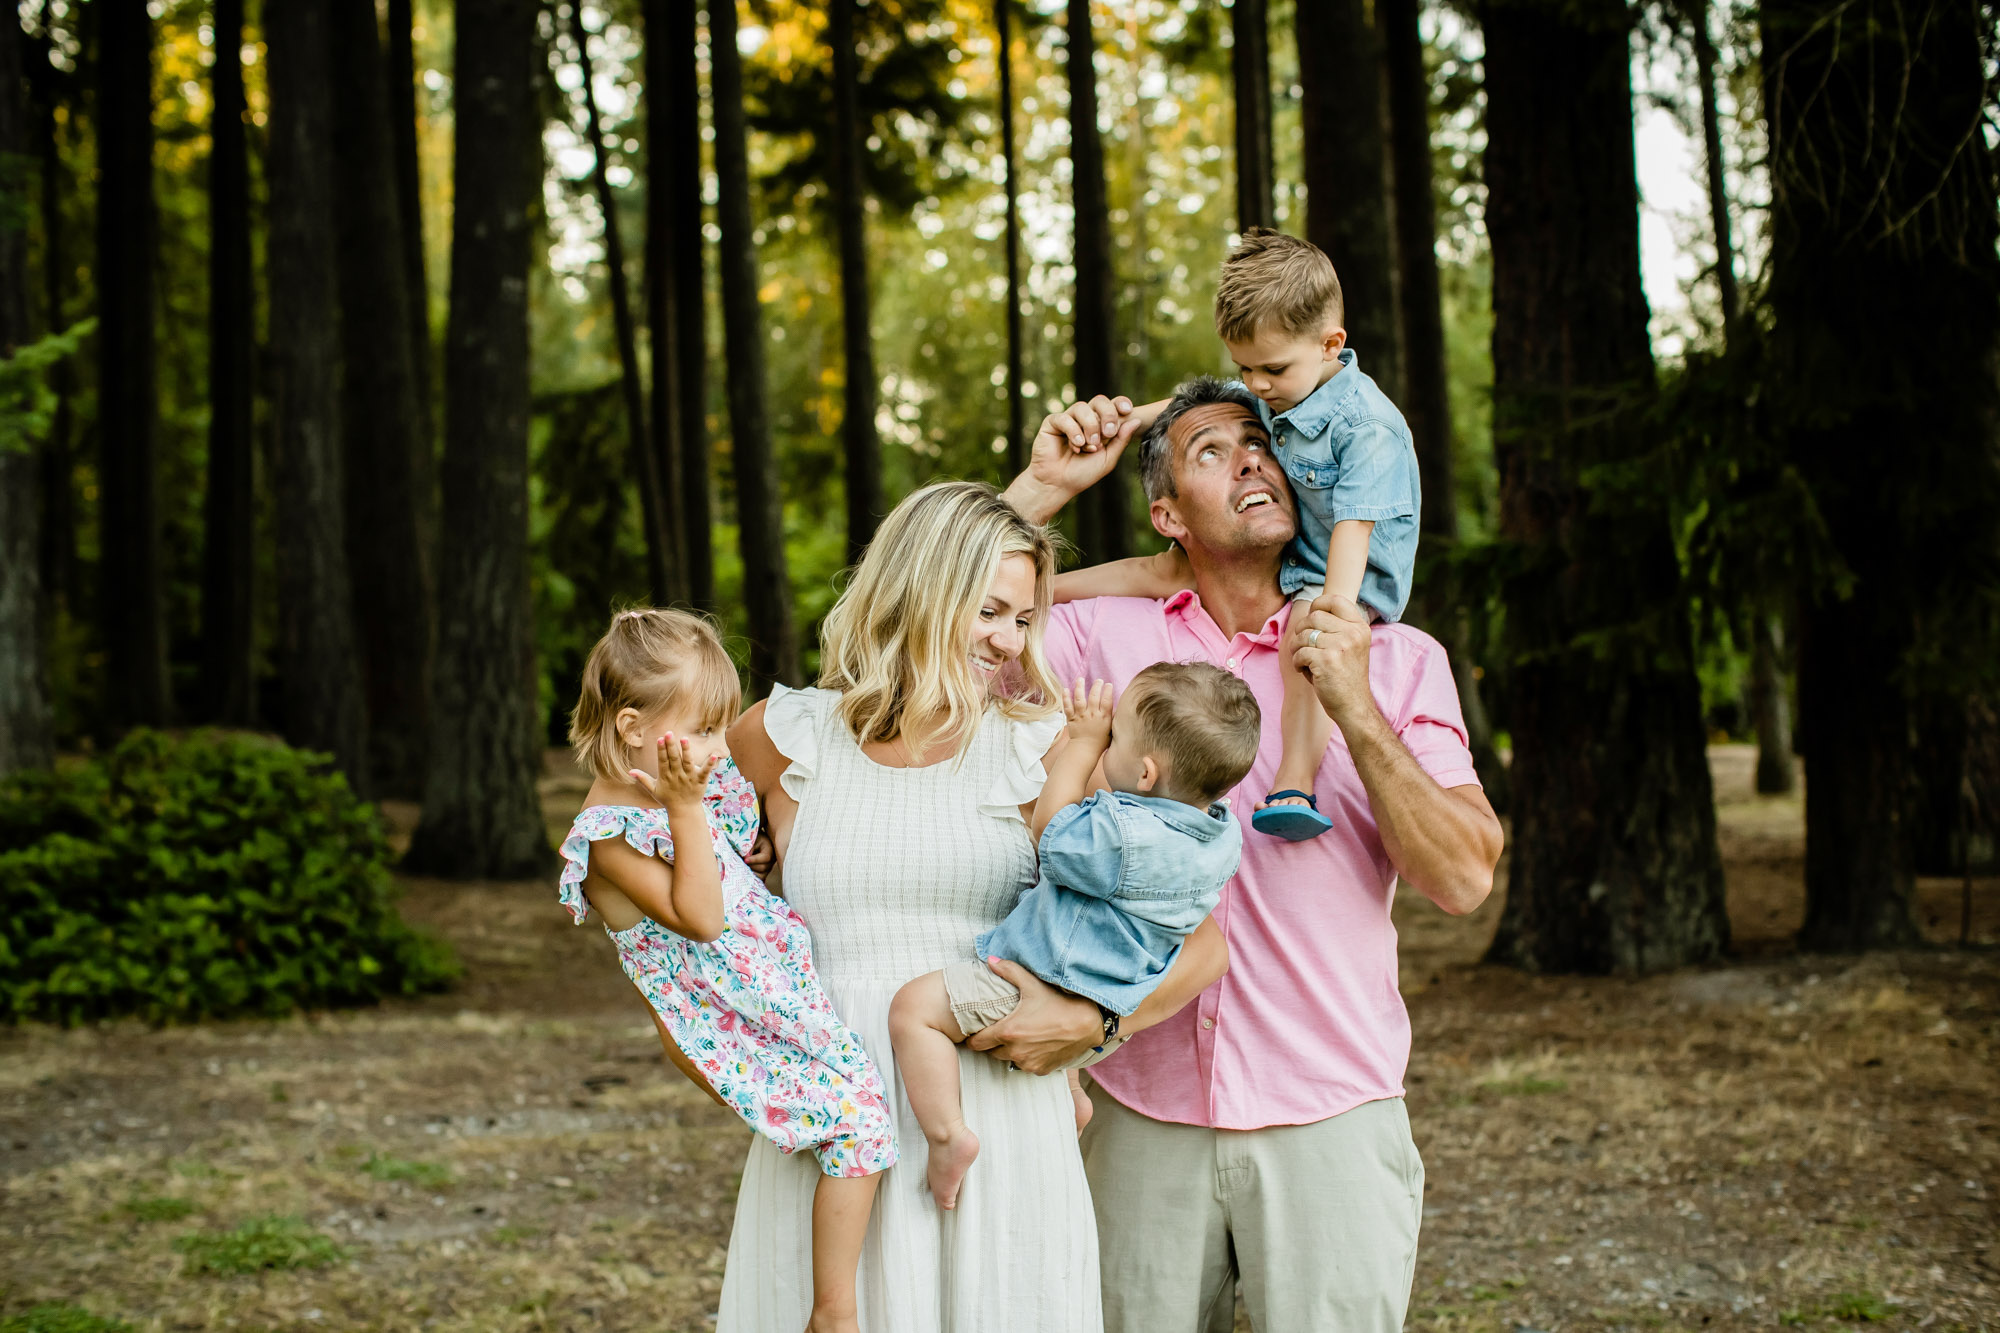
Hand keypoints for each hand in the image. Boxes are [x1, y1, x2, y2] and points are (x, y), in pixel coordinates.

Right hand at [629, 733, 718, 808]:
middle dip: (671, 746)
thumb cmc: (667, 798)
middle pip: (674, 759)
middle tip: (669, 734)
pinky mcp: (700, 781)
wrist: (684, 811)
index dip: (661, 750)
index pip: (662, 761)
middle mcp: (677, 775)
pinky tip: (714, 755)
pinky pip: (705, 772)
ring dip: (686, 751)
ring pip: (688, 763)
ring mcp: (689, 778)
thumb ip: (643, 779)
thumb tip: (630, 771)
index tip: (659, 739)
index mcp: (666, 776)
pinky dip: (710, 764)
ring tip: (685, 739)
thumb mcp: (654, 790)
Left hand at [742, 826, 776, 876]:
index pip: (765, 857)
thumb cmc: (754, 839)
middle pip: (763, 868)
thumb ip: (749, 847)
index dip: (755, 860)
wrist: (758, 840)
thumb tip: (745, 858)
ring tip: (742, 868)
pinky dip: (752, 878)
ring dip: (751, 873)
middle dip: (751, 866)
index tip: (745, 860)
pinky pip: (759, 879)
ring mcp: (768, 868)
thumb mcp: (752, 839)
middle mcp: (771, 861)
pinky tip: (745, 874)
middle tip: (741, 863)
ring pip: (761, 875)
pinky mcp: (763, 873)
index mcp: (770, 850)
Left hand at [963, 958, 1101, 1074]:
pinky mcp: (1040, 1070)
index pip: (976, 1043)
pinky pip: (1026, 1065)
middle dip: (992, 1042)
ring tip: (1019, 1036)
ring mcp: (1028, 1063)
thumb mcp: (1032, 984)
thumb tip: (990, 959)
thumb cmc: (1059, 1003)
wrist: (1087, 1024)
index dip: (973, 1038)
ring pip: (1008, 1060)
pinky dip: (1027, 1057)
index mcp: (1007, 1032)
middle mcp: (1015, 1052)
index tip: (975, 1032)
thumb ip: (1008, 971)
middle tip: (1000, 1029)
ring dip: (1009, 1050)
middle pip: (991, 1052)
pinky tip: (1035, 1044)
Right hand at [1018, 397, 1137, 510]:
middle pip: (1099, 401)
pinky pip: (1064, 418)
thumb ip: (1121, 440)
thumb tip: (1136, 420)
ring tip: (1090, 445)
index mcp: (1100, 425)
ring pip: (1082, 407)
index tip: (1127, 410)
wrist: (1058, 484)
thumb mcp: (1108, 458)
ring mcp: (1068, 419)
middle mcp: (1085, 419)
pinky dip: (1073, 431)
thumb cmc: (1083, 474)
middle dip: (1107, 414)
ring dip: (1089, 426)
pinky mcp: (1052, 423)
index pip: (1112, 405)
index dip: (1120, 403)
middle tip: (1109, 432)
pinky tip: (1077, 445)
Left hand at [1061, 678, 1114, 746]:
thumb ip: (1114, 719)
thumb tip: (1119, 708)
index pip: (1106, 701)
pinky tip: (1066, 689)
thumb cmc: (1100, 741)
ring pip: (1079, 699)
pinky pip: (1068, 707)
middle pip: (1094, 697)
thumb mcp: (1112, 730)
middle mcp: (1092, 715)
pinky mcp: (1071, 719)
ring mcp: (1081, 716)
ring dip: (1080, 688)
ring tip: (1080, 679)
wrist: (1085, 750)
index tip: (1109, 684)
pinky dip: (1066, 698)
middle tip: (1098, 680)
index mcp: (1103, 718)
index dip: (1108, 691)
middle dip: (1096, 686)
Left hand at [1291, 595, 1376, 728]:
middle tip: (1304, 648)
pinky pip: (1299, 653)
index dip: (1317, 605)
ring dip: (1297, 649)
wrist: (1354, 707)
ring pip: (1303, 635)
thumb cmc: (1346, 677)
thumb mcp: (1351, 646)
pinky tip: (1305, 671)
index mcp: (1360, 627)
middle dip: (1301, 632)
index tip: (1311, 621)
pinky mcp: (1326, 661)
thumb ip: (1336, 628)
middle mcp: (1352, 634)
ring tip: (1304, 661)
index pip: (1334, 600)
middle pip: (1313, 617)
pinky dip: (1297, 663)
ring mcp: (1340, 646)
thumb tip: (1311, 611)